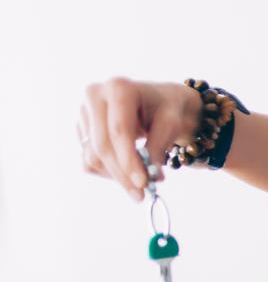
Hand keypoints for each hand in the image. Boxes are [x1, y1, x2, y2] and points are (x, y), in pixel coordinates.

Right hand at [78, 78, 201, 200]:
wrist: (160, 103)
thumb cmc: (168, 109)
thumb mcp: (172, 124)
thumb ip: (158, 147)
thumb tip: (149, 175)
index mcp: (119, 88)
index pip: (119, 131)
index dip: (129, 160)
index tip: (143, 183)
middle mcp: (95, 96)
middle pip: (102, 146)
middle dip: (123, 174)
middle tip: (141, 194)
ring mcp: (84, 112)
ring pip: (93, 156)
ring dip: (117, 176)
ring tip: (143, 181)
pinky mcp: (81, 129)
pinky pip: (89, 160)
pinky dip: (109, 172)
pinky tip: (128, 171)